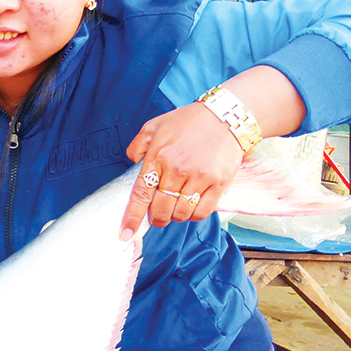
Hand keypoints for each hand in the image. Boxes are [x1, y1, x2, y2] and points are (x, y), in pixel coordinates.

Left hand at [119, 102, 243, 239]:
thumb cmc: (187, 122)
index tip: (125, 234)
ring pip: (181, 213)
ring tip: (176, 208)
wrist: (225, 116)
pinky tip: (192, 207)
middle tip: (158, 216)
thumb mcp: (154, 126)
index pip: (141, 194)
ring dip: (175, 217)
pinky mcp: (218, 183)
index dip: (132, 217)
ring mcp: (199, 177)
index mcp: (157, 156)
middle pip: (161, 209)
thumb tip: (133, 163)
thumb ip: (137, 146)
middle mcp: (177, 169)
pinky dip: (194, 216)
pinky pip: (203, 212)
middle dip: (157, 218)